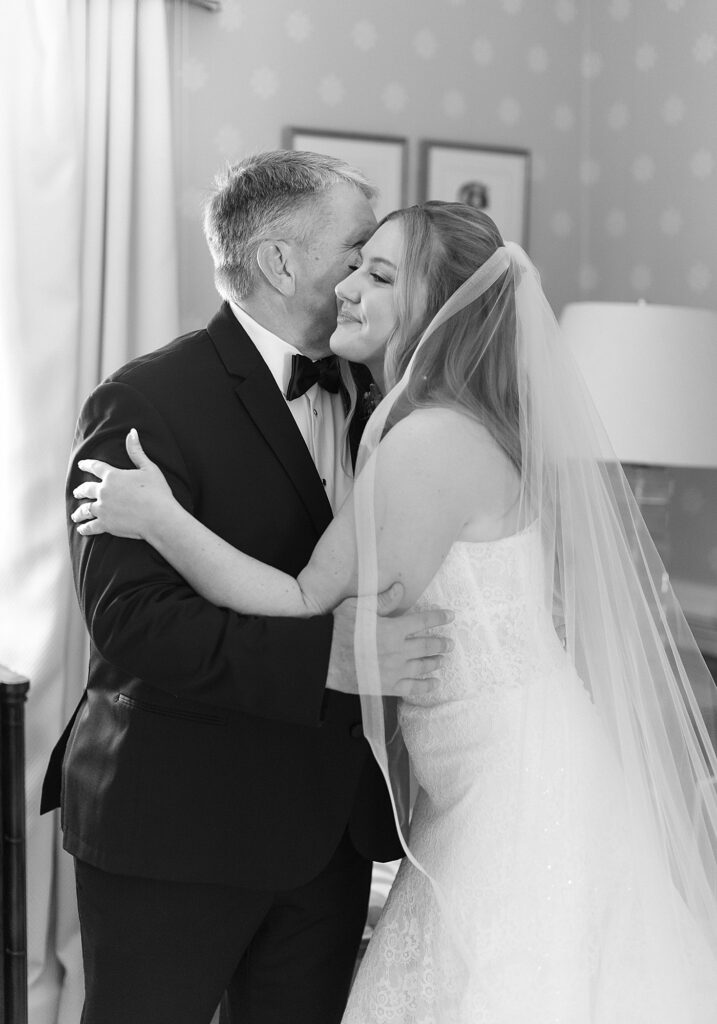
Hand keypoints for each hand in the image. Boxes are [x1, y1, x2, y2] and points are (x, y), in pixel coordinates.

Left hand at [71, 429, 173, 539]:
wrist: (159, 517)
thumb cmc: (157, 492)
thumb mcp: (149, 468)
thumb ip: (137, 451)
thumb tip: (132, 432)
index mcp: (113, 476)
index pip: (96, 467)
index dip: (87, 464)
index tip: (81, 464)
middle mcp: (104, 491)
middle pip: (87, 489)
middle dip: (80, 490)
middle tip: (77, 492)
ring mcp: (103, 509)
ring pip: (85, 509)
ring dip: (79, 511)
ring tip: (76, 514)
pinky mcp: (105, 524)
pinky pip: (90, 526)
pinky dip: (85, 528)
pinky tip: (82, 529)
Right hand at [326, 582, 453, 699]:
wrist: (323, 658)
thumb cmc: (337, 630)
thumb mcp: (358, 607)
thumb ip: (383, 600)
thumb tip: (400, 588)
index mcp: (393, 629)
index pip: (423, 621)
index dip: (439, 618)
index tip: (450, 616)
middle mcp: (398, 650)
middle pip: (427, 646)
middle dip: (441, 644)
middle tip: (450, 643)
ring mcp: (394, 670)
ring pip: (422, 666)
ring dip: (435, 662)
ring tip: (442, 660)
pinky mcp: (386, 686)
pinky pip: (412, 688)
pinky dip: (425, 686)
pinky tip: (433, 684)